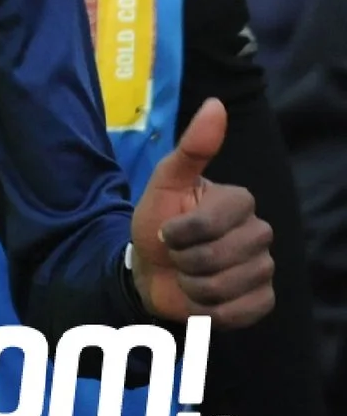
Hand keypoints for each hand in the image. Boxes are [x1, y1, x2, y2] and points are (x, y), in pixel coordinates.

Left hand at [129, 99, 274, 325]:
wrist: (152, 270)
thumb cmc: (157, 223)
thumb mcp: (164, 184)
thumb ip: (191, 148)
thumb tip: (215, 103)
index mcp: (239, 201)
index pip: (208, 225)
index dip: (176, 234)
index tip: (166, 230)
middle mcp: (260, 232)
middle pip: (217, 258)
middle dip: (183, 261)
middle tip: (177, 255)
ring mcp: (265, 268)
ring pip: (225, 287)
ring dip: (192, 287)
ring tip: (187, 275)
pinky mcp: (262, 300)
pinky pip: (239, 312)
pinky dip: (210, 310)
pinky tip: (203, 298)